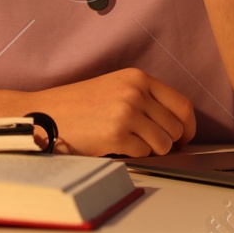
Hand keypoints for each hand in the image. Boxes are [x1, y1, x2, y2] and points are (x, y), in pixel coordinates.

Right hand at [36, 67, 195, 156]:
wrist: (44, 113)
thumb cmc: (77, 105)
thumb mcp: (115, 88)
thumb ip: (145, 98)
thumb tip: (176, 125)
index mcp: (137, 78)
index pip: (182, 104)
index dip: (189, 126)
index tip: (184, 137)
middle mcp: (135, 92)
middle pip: (176, 127)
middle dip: (166, 141)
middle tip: (148, 143)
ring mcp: (126, 112)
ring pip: (163, 144)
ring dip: (150, 149)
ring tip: (128, 142)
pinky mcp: (117, 134)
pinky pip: (144, 153)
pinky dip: (133, 154)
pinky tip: (114, 144)